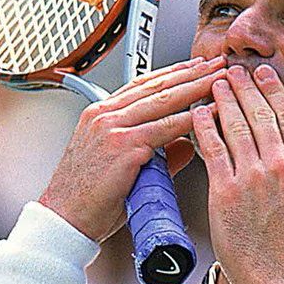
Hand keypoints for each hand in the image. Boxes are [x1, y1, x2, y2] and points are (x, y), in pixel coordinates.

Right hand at [40, 56, 226, 240]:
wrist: (64, 219)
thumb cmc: (87, 198)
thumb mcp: (119, 165)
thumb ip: (157, 152)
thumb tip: (187, 144)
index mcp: (100, 115)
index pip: (143, 84)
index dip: (174, 73)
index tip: (196, 66)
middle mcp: (104, 116)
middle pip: (156, 85)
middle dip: (191, 73)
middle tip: (217, 64)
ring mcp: (112, 129)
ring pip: (162, 101)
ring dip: (195, 88)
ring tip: (219, 82)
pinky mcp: (122, 147)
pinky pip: (162, 129)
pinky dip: (187, 120)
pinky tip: (206, 114)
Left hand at [192, 64, 283, 283]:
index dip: (273, 93)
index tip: (264, 75)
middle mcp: (280, 167)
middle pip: (260, 115)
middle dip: (246, 87)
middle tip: (234, 70)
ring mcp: (253, 179)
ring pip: (237, 127)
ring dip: (224, 100)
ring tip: (215, 83)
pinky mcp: (226, 193)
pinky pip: (213, 151)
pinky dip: (206, 128)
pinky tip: (199, 113)